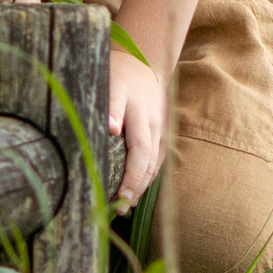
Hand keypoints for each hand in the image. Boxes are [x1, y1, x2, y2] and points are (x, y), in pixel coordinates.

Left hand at [108, 47, 164, 213]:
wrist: (145, 62)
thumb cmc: (121, 73)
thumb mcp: (111, 84)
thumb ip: (111, 106)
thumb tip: (111, 129)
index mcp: (141, 115)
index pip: (140, 151)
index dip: (132, 176)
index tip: (120, 195)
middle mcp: (154, 126)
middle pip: (149, 163)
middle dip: (136, 188)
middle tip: (120, 209)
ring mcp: (160, 130)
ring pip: (155, 164)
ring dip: (142, 186)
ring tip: (126, 206)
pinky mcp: (161, 134)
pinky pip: (157, 160)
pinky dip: (147, 177)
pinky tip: (135, 191)